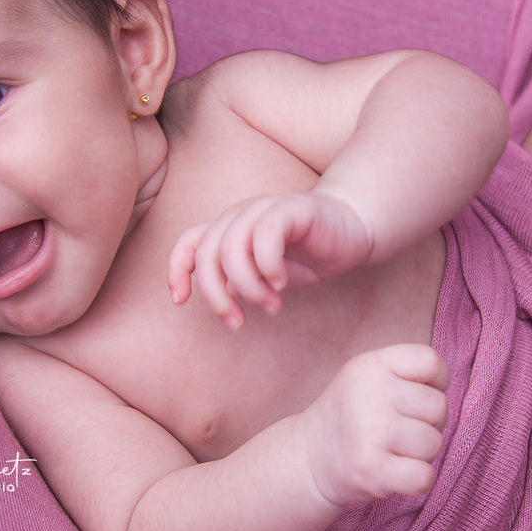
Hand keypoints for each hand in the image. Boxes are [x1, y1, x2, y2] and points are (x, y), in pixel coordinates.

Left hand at [168, 191, 372, 327]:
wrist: (353, 229)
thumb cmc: (307, 255)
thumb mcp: (267, 277)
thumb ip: (243, 283)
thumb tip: (227, 296)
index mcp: (229, 229)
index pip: (189, 242)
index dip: (177, 270)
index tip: (180, 300)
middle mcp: (241, 216)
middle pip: (207, 254)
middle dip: (216, 295)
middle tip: (236, 322)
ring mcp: (264, 208)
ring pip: (232, 247)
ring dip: (247, 286)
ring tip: (270, 305)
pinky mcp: (291, 208)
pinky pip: (266, 234)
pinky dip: (268, 265)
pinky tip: (282, 283)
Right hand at [299, 344, 449, 506]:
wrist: (308, 458)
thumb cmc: (351, 416)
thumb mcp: (368, 376)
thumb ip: (406, 372)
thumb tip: (445, 390)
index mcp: (370, 365)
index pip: (430, 360)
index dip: (435, 382)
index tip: (414, 397)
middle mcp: (369, 394)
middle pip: (439, 406)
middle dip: (428, 423)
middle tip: (399, 430)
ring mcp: (369, 433)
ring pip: (434, 443)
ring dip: (420, 453)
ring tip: (392, 450)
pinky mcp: (371, 470)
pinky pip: (425, 477)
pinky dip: (417, 481)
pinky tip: (395, 473)